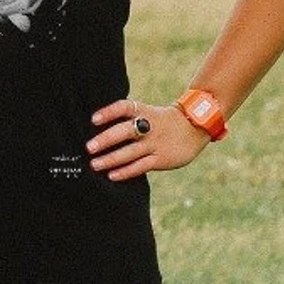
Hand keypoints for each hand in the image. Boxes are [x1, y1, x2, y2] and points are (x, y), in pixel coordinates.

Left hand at [86, 98, 208, 179]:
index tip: (93, 119)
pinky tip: (112, 175)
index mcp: (143, 111)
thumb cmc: (162, 120)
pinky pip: (141, 166)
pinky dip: (126, 171)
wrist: (194, 126)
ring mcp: (155, 143)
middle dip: (106, 139)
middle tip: (89, 147)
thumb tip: (99, 125)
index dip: (109, 112)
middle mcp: (148, 126)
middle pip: (125, 131)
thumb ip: (128, 117)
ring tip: (94, 164)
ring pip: (130, 152)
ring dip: (111, 159)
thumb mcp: (147, 112)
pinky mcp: (161, 158)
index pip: (124, 107)